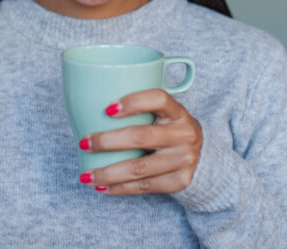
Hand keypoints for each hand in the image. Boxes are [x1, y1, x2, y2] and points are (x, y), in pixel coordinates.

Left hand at [78, 89, 201, 194]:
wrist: (202, 158)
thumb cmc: (170, 131)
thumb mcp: (164, 116)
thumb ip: (140, 111)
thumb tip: (91, 112)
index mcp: (178, 112)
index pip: (159, 99)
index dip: (134, 101)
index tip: (107, 109)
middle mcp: (184, 134)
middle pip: (141, 137)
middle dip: (107, 141)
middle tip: (84, 143)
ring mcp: (184, 159)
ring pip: (139, 168)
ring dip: (108, 173)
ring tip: (86, 175)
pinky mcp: (179, 181)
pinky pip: (144, 186)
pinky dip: (120, 188)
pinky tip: (103, 187)